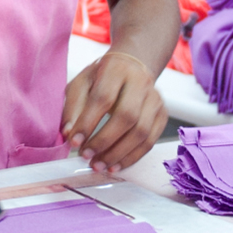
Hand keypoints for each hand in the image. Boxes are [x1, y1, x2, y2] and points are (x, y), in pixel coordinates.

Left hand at [61, 51, 167, 173]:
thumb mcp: (82, 83)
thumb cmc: (102, 76)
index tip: (74, 142)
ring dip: (118, 154)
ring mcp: (155, 100)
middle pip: (126, 116)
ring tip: (99, 165)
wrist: (131, 67)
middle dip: (104, 141)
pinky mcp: (162, 115)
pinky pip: (149, 142)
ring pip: (141, 132)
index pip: (103, 98)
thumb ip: (73, 107)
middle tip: (86, 156)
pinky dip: (131, 157)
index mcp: (116, 70)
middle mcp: (140, 83)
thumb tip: (69, 135)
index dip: (88, 123)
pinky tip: (115, 165)